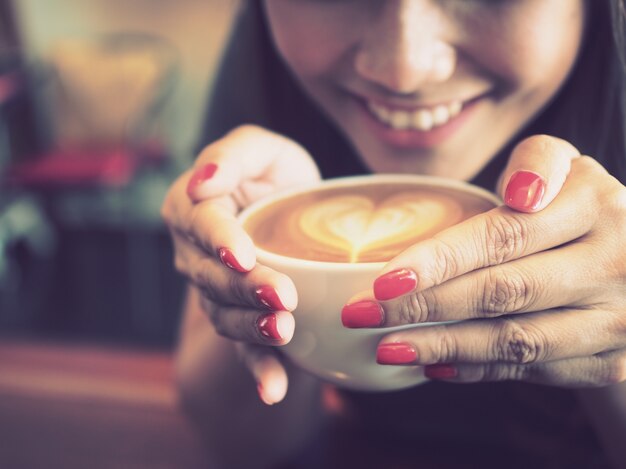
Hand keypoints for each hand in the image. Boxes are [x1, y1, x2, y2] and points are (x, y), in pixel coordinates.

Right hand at [162, 125, 320, 402]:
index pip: (201, 224)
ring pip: (226, 314)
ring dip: (252, 328)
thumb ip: (232, 154)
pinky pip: (244, 349)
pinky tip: (275, 390)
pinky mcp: (241, 319)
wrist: (294, 213)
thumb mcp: (262, 149)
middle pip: (213, 276)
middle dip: (245, 289)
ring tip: (284, 332)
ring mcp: (215, 292)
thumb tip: (203, 182)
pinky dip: (258, 370)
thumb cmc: (276, 175)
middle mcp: (195, 254)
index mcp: (193, 209)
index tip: (244, 254)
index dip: (220, 240)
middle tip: (282, 296)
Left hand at [342, 135, 625, 386]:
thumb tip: (519, 193)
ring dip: (442, 345)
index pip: (502, 236)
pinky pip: (533, 370)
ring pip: (515, 340)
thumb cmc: (579, 209)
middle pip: (501, 291)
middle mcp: (614, 264)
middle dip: (423, 306)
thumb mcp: (567, 169)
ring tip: (386, 348)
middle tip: (361, 315)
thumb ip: (538, 162)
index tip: (382, 281)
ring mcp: (616, 320)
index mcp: (595, 206)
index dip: (438, 261)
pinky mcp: (610, 362)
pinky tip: (432, 364)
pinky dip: (477, 369)